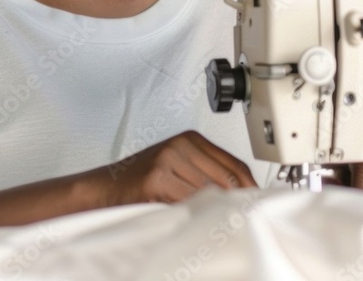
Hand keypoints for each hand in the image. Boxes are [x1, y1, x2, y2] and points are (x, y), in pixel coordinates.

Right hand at [96, 130, 256, 206]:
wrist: (103, 188)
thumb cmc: (139, 182)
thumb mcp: (177, 168)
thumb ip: (206, 174)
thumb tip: (243, 195)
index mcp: (189, 139)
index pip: (235, 164)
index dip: (251, 187)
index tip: (258, 204)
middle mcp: (180, 145)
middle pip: (228, 178)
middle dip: (240, 201)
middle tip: (248, 219)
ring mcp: (168, 160)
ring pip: (212, 192)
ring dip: (221, 210)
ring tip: (225, 224)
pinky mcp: (156, 179)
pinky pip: (190, 202)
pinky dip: (199, 215)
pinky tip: (200, 222)